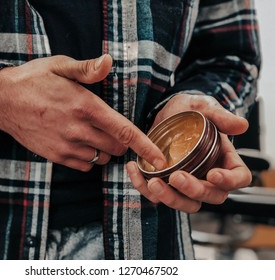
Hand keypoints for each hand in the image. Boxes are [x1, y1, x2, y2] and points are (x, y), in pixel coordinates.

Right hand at [0, 54, 166, 171]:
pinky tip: (80, 143)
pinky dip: (90, 158)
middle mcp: (79, 130)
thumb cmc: (33, 81)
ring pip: (102, 157)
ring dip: (105, 149)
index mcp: (85, 107)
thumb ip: (87, 69)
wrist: (1, 101)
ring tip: (93, 134)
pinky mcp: (56, 156)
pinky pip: (85, 165)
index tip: (161, 160)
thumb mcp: (59, 66)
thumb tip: (109, 62)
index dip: (146, 147)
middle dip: (122, 142)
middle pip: (117, 148)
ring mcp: (66, 146)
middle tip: (113, 130)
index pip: (124, 131)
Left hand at [126, 94, 251, 212]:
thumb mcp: (203, 106)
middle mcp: (207, 175)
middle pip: (211, 196)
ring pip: (185, 203)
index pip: (239, 178)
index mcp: (224, 159)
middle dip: (194, 191)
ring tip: (153, 183)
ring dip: (170, 198)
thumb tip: (241, 125)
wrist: (166, 112)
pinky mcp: (165, 183)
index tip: (213, 174)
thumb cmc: (190, 110)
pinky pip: (157, 196)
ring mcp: (187, 182)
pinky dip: (144, 188)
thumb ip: (220, 116)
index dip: (229, 181)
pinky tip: (135, 170)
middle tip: (176, 177)